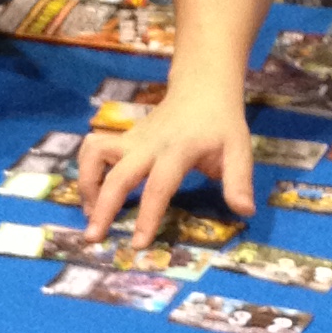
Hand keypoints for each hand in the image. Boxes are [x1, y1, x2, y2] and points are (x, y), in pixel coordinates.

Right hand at [79, 72, 254, 246]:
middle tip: (92, 237)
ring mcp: (131, 139)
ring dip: (86, 184)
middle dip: (102, 207)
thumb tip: (245, 211)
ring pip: (94, 154)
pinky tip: (93, 193)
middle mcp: (148, 144)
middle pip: (117, 175)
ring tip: (90, 213)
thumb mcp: (238, 149)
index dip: (147, 217)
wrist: (202, 88)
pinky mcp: (122, 138)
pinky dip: (86, 171)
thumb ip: (239, 181)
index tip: (138, 244)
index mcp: (178, 150)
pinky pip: (93, 150)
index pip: (158, 187)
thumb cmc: (221, 123)